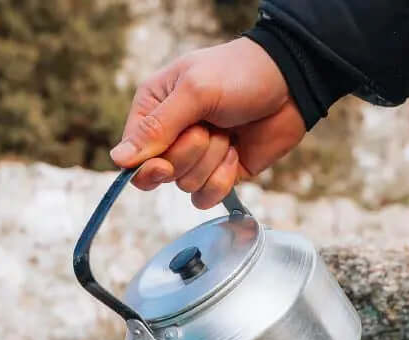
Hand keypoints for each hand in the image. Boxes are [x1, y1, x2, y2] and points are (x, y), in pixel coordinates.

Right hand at [110, 37, 305, 206]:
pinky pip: (206, 197)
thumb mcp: (194, 91)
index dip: (149, 163)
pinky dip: (224, 178)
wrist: (290, 84)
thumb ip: (157, 128)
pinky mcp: (217, 175)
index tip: (163, 159)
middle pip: (161, 174)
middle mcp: (170, 136)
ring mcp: (194, 158)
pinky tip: (236, 153)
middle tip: (210, 127)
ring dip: (213, 160)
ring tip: (228, 133)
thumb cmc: (240, 74)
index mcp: (154, 109)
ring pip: (186, 186)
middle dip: (190, 153)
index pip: (133, 155)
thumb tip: (118, 160)